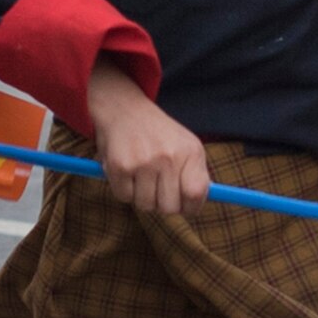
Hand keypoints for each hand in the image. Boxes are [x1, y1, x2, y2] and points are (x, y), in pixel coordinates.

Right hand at [88, 64, 207, 215]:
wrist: (125, 110)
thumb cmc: (159, 135)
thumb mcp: (186, 146)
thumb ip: (196, 175)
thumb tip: (196, 205)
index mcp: (191, 151)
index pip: (195, 194)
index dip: (190, 208)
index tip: (184, 207)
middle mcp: (169, 157)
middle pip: (169, 207)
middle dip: (162, 204)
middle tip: (158, 191)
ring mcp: (144, 162)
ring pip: (146, 205)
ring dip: (142, 197)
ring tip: (141, 177)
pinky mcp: (120, 166)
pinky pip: (124, 197)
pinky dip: (124, 189)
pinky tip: (127, 172)